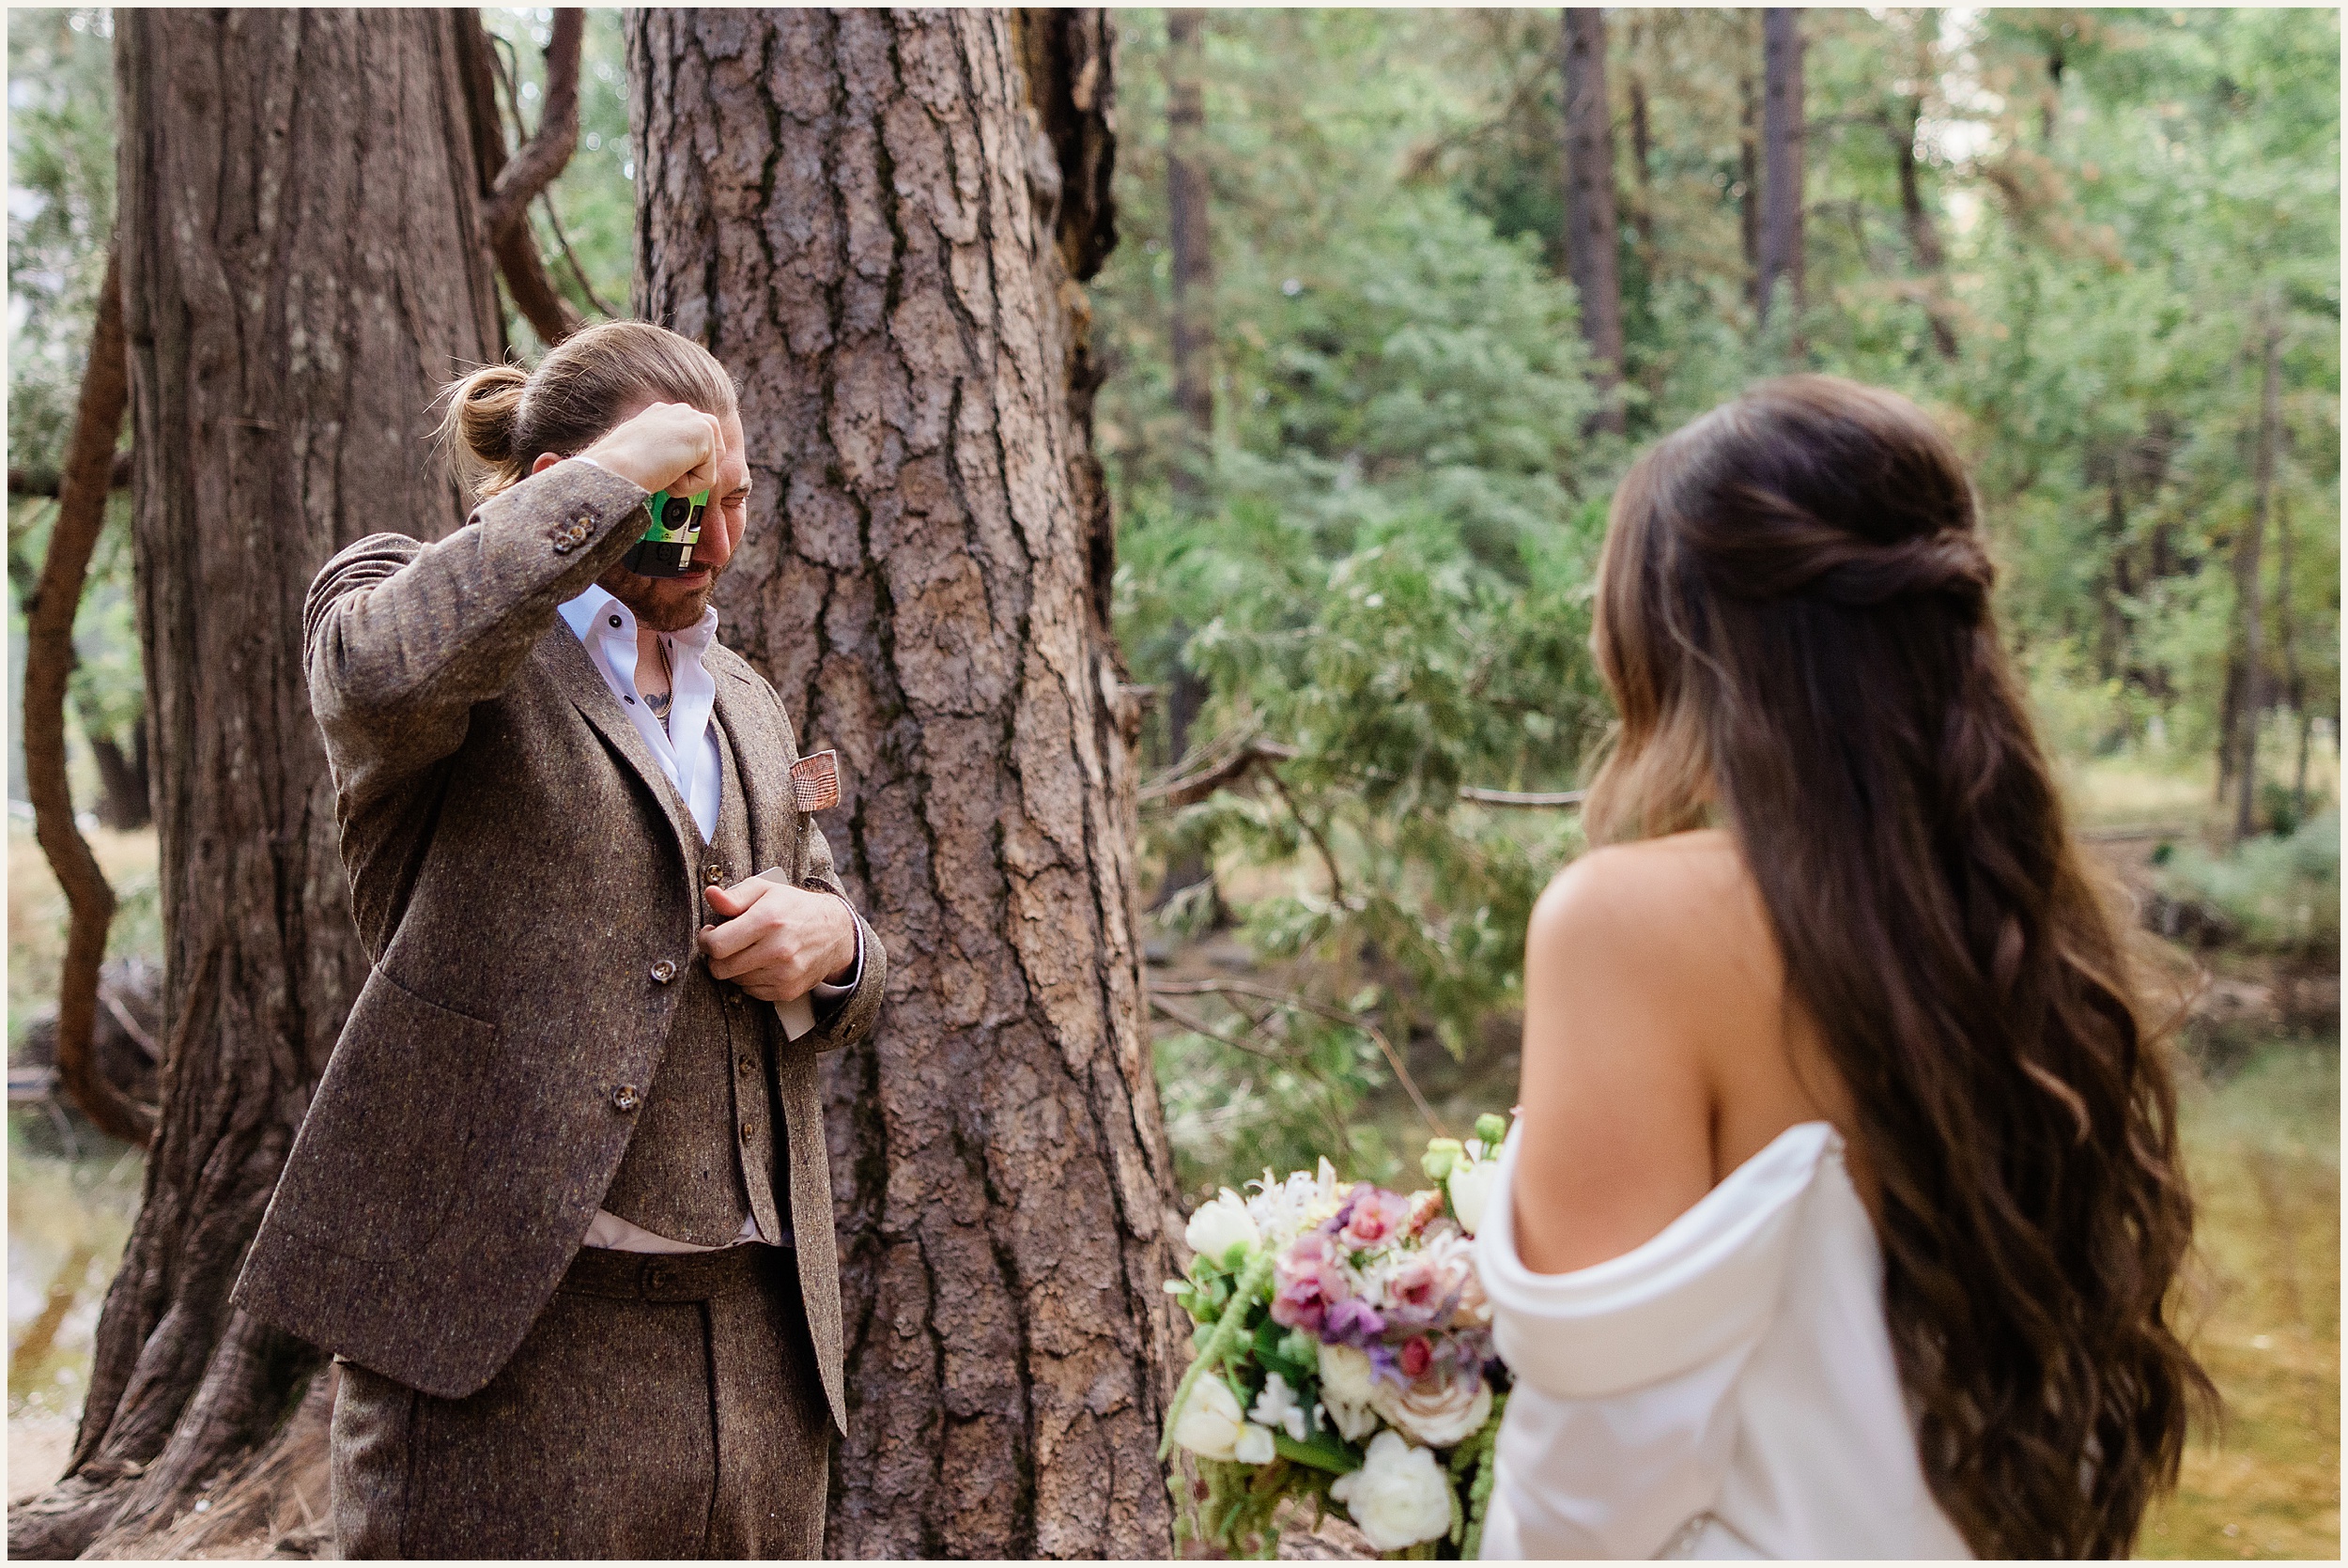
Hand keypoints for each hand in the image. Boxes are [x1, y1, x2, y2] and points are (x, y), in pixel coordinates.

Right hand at [578, 402, 724, 496]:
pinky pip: (708, 479)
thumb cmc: (618, 469)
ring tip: (661, 472)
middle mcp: (680, 411)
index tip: (661, 473)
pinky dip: (687, 487)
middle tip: (661, 474)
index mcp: (663, 415)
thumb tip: (674, 471)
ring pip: (708, 467)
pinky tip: (665, 473)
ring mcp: (692, 418)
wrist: (612, 469)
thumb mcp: (642, 456)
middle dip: (690, 473)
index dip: (682, 468)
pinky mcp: (704, 432)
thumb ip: (662, 454)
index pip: (691, 448)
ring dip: (686, 481)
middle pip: (707, 456)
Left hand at [699, 876, 857, 1003]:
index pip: (716, 944)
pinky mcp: (787, 990)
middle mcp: (777, 949)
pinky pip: (751, 992)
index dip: (705, 940)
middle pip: (721, 968)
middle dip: (717, 956)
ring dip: (735, 968)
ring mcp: (784, 973)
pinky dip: (751, 979)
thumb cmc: (794, 907)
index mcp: (768, 920)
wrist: (835, 933)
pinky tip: (762, 963)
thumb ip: (734, 895)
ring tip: (750, 950)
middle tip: (726, 944)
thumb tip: (710, 895)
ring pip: (734, 981)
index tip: (710, 933)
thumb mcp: (765, 890)